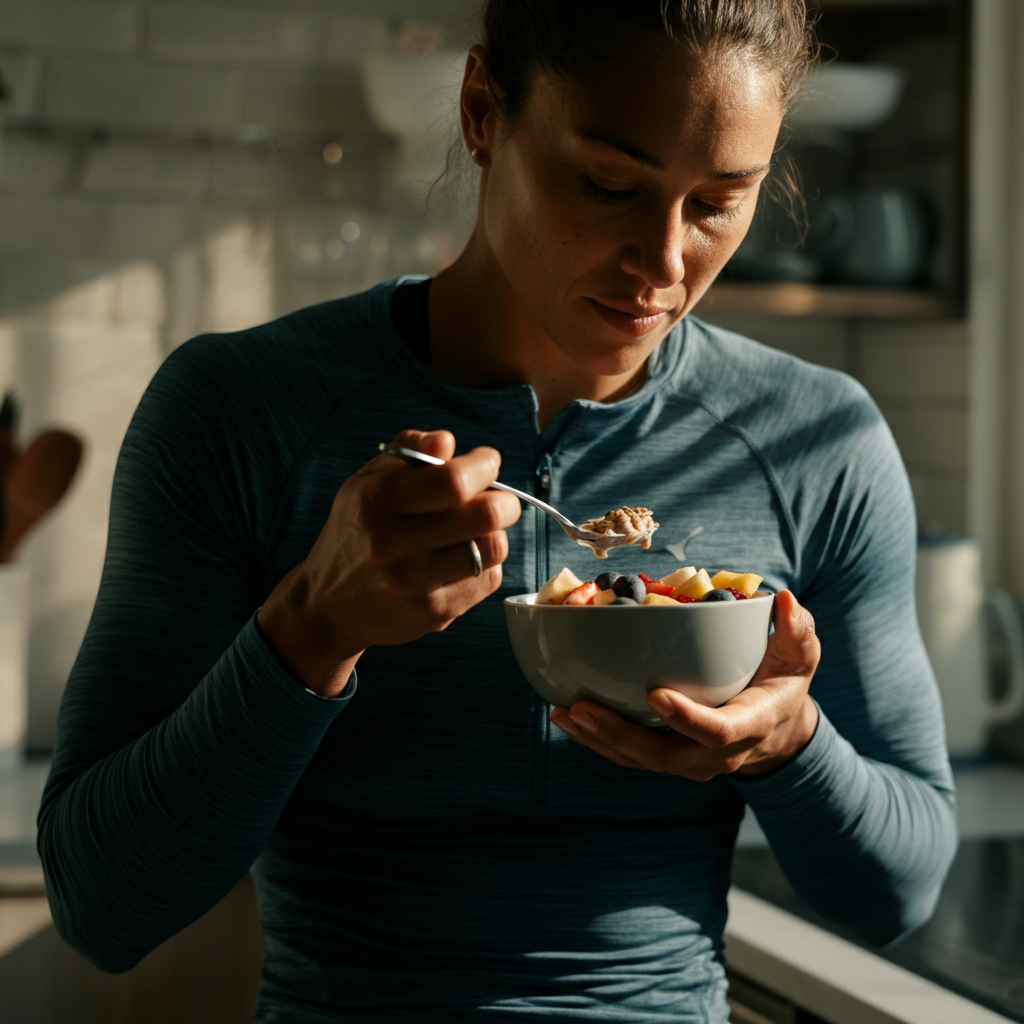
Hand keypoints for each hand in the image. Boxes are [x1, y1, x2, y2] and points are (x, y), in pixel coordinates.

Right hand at [258, 429, 520, 696]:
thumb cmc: (358, 531)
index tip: (486, 462)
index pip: (453, 481)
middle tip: (498, 500)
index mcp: (378, 501)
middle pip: (485, 515)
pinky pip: (488, 579)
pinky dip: (485, 565)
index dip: (484, 466)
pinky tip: (461, 560)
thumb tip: (446, 442)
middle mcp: (394, 543)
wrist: (328, 605)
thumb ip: (409, 451)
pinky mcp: (433, 613)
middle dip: (504, 501)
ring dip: (494, 533)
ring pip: (493, 548)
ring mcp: (415, 583)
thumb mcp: (367, 482)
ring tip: (476, 531)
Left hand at [550, 589, 819, 780]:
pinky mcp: (668, 758)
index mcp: (750, 725)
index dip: (686, 718)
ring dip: (598, 739)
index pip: (718, 731)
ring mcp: (689, 762)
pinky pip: (630, 756)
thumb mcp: (801, 654)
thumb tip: (784, 601)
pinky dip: (597, 739)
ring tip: (563, 713)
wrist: (778, 729)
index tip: (655, 694)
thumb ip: (796, 630)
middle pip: (664, 755)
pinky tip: (567, 717)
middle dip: (620, 734)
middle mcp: (717, 754)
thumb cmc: (784, 681)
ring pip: (639, 760)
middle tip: (581, 707)